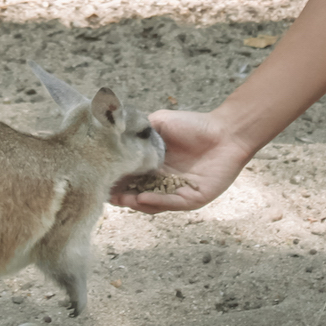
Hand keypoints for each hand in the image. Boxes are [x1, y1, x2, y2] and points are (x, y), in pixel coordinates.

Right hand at [109, 108, 253, 213]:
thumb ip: (138, 129)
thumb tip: (113, 130)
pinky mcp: (194, 198)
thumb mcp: (159, 122)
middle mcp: (164, 182)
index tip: (99, 178)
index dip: (115, 179)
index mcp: (154, 166)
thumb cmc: (194, 125)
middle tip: (105, 195)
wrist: (226, 131)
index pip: (130, 177)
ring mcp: (178, 192)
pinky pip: (173, 203)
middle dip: (121, 195)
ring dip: (136, 202)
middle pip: (137, 194)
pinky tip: (143, 198)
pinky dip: (157, 202)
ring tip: (121, 199)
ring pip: (152, 203)